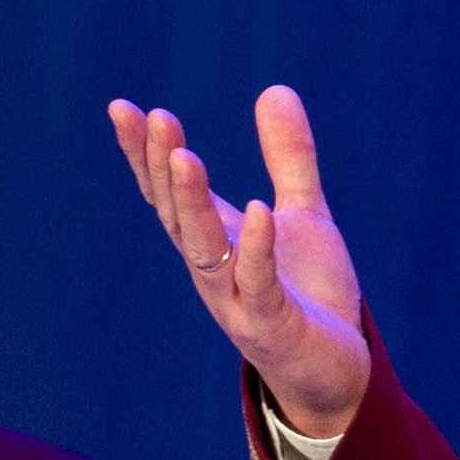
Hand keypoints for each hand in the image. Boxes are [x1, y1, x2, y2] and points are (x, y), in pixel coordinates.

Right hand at [106, 90, 376, 442]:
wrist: (337, 370)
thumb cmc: (310, 294)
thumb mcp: (300, 213)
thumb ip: (288, 157)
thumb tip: (275, 88)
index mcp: (214, 240)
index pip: (167, 193)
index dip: (143, 153)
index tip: (122, 108)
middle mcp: (214, 270)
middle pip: (176, 214)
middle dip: (162, 167)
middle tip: (154, 116)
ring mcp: (237, 301)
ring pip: (204, 250)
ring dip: (190, 204)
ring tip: (183, 155)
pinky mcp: (272, 327)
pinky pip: (258, 286)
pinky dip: (255, 249)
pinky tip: (258, 210)